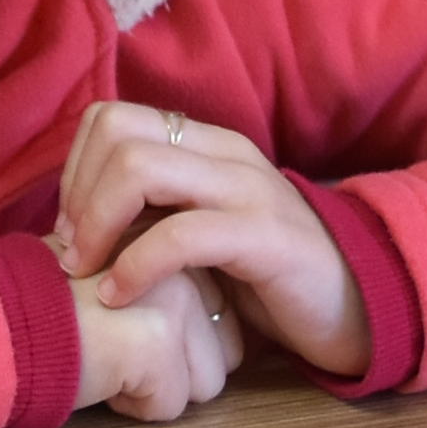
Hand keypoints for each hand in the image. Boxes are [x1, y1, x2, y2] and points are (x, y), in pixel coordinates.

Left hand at [56, 100, 374, 383]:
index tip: (70, 230)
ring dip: (96, 225)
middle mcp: (225, 154)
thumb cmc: (263, 278)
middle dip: (77, 195)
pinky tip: (120, 297)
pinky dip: (134, 266)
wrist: (355, 308)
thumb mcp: (198, 233)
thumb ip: (151, 213)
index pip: (112, 119)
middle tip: (73, 253)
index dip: (75, 170)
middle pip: (117, 133)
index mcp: (206, 145)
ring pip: (140, 170)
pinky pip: (180, 235)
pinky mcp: (265, 238)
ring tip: (88, 272)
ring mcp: (248, 191)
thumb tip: (74, 222)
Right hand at [70, 261, 241, 421]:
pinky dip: (130, 405)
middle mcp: (185, 266)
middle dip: (174, 372)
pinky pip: (170, 405)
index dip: (175, 349)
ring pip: (206, 385)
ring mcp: (176, 301)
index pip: (223, 323)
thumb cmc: (47, 314)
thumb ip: (163, 300)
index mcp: (181, 251)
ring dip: (154, 391)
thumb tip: (204, 344)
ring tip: (108, 357)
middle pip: (224, 356)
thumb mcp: (114, 287)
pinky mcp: (159, 338)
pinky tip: (97, 372)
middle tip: (117, 348)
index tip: (124, 330)